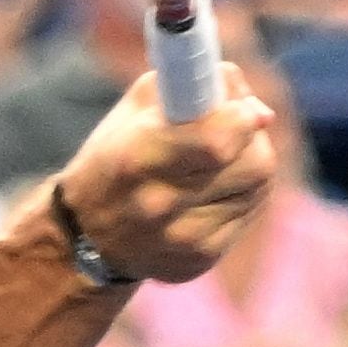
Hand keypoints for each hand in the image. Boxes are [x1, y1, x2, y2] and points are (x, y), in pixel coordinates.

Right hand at [54, 67, 276, 284]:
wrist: (87, 235)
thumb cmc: (115, 157)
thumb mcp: (136, 108)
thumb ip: (195, 88)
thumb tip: (258, 110)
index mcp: (137, 157)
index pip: (219, 140)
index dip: (240, 116)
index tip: (237, 106)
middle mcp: (160, 204)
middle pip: (255, 163)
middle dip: (249, 137)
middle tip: (229, 130)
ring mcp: (184, 239)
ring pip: (259, 186)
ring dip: (247, 165)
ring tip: (213, 164)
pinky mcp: (202, 258)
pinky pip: (248, 213)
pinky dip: (239, 195)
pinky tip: (208, 193)